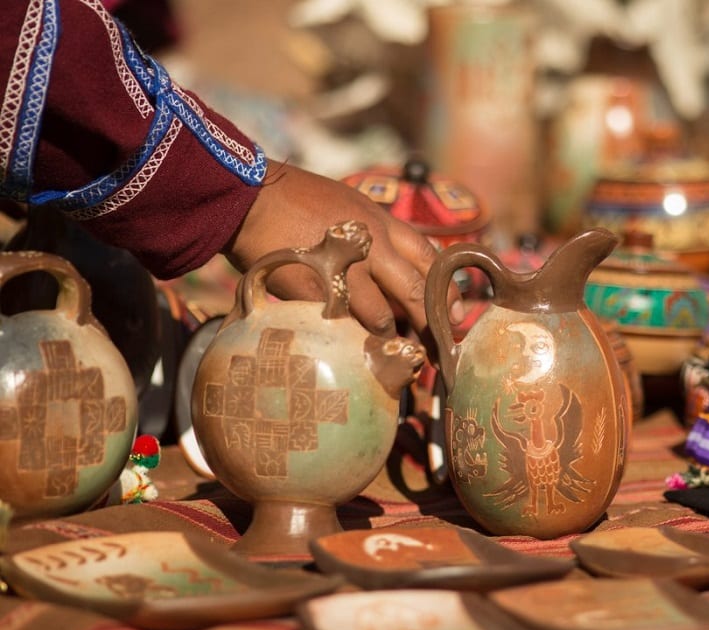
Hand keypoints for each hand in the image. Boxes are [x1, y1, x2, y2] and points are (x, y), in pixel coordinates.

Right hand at [226, 159, 462, 336]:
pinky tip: (348, 345)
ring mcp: (344, 270)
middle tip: (436, 349)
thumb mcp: (351, 207)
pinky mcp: (315, 290)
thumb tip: (399, 270)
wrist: (250, 198)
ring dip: (385, 335)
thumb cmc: (299, 202)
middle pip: (416, 293)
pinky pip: (343, 324)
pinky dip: (348, 336)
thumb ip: (377, 236)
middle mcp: (371, 247)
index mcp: (382, 224)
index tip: (456, 314)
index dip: (447, 290)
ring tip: (385, 348)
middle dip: (429, 324)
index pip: (431, 259)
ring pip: (381, 316)